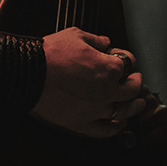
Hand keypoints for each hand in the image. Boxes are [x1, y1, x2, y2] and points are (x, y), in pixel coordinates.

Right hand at [29, 29, 146, 136]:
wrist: (28, 73)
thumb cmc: (50, 53)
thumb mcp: (75, 35)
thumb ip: (95, 40)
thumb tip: (105, 42)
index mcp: (108, 68)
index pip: (128, 63)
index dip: (126, 59)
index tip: (122, 59)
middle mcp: (107, 91)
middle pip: (132, 89)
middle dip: (135, 82)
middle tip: (135, 80)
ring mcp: (96, 110)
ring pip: (124, 111)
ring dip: (134, 107)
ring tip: (138, 104)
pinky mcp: (82, 124)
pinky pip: (105, 130)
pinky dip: (115, 128)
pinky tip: (120, 124)